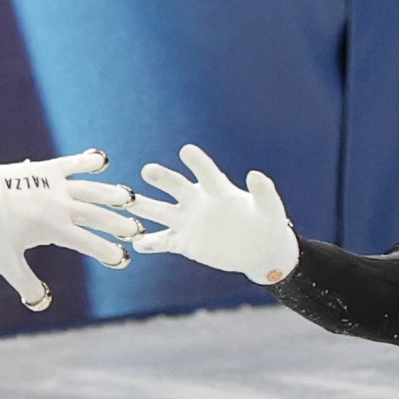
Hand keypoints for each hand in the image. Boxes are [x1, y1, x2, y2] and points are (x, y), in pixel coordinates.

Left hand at [0, 150, 139, 311]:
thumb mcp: (7, 262)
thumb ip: (26, 284)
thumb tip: (41, 302)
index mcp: (54, 228)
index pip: (89, 243)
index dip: (107, 252)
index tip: (122, 259)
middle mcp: (60, 205)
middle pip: (97, 216)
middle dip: (118, 224)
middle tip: (137, 229)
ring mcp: (54, 184)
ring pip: (91, 189)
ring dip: (112, 194)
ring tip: (130, 198)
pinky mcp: (45, 168)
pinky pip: (71, 163)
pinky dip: (87, 161)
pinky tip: (103, 160)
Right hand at [121, 144, 296, 286]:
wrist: (259, 249)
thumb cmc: (267, 223)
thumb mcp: (270, 208)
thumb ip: (264, 192)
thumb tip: (255, 174)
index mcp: (218, 190)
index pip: (206, 173)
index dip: (198, 162)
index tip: (186, 150)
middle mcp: (198, 201)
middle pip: (176, 186)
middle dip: (163, 178)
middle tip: (148, 170)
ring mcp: (188, 221)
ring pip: (161, 212)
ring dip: (145, 206)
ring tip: (127, 201)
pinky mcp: (184, 243)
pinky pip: (163, 242)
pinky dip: (149, 243)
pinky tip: (135, 243)